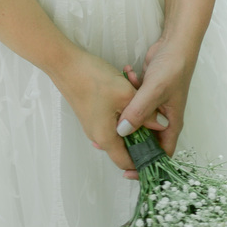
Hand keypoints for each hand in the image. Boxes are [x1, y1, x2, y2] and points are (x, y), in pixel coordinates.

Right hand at [56, 48, 146, 177]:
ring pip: (121, 128)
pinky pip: (113, 118)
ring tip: (139, 93)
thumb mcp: (126, 95)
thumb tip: (161, 125)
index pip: (127, 162)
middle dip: (141, 130)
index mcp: (106, 139)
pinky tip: (128, 88)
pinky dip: (123, 109)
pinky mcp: (93, 113)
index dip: (144, 159)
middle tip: (153, 114)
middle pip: (126, 145)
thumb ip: (146, 113)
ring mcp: (94, 124)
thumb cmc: (93, 80)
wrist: (66, 64)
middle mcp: (98, 136)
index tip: (158, 148)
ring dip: (133, 115)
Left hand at [117, 34, 195, 159]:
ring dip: (126, 107)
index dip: (146, 165)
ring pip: (136, 117)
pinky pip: (134, 99)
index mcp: (171, 123)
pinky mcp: (147, 92)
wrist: (176, 42)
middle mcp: (163, 118)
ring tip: (118, 93)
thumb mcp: (154, 91)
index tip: (126, 171)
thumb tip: (121, 132)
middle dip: (127, 136)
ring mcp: (154, 104)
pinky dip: (128, 89)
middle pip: (144, 137)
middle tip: (107, 134)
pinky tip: (126, 72)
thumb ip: (138, 112)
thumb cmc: (173, 68)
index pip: (161, 154)